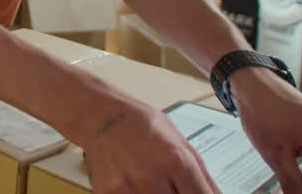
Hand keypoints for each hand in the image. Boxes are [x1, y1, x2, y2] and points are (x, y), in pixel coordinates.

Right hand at [81, 99, 220, 192]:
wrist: (99, 115)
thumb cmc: (141, 125)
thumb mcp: (180, 142)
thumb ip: (202, 176)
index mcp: (175, 160)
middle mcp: (151, 176)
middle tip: (173, 186)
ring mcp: (127, 188)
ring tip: (155, 184)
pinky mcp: (108, 193)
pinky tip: (138, 186)